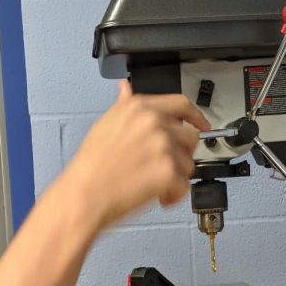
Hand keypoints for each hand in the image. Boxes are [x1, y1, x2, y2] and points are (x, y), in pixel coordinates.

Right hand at [65, 79, 209, 229]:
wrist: (84, 194)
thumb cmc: (90, 166)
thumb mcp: (104, 125)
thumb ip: (123, 106)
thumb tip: (125, 89)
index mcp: (139, 108)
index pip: (181, 104)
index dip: (195, 116)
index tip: (201, 124)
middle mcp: (154, 122)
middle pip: (189, 136)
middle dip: (180, 155)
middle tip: (163, 167)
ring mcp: (163, 146)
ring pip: (189, 163)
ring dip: (175, 177)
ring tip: (154, 185)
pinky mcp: (168, 171)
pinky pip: (185, 185)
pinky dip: (174, 195)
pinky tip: (157, 196)